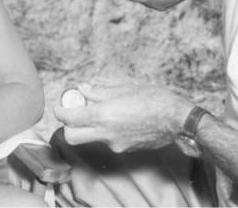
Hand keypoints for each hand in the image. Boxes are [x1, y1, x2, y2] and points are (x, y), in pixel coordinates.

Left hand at [53, 83, 196, 152]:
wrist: (177, 120)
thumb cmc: (154, 99)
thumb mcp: (125, 88)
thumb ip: (100, 91)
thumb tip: (83, 88)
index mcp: (103, 115)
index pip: (69, 118)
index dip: (60, 111)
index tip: (61, 105)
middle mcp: (105, 133)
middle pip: (72, 137)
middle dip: (68, 126)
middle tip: (76, 113)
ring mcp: (114, 144)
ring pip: (90, 139)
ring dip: (89, 128)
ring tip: (102, 112)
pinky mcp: (124, 149)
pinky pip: (107, 141)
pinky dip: (106, 131)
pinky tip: (120, 120)